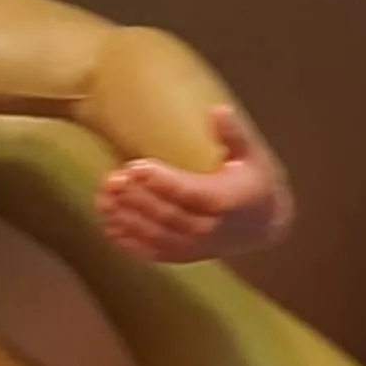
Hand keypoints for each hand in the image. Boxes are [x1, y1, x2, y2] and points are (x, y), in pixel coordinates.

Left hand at [96, 107, 292, 264]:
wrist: (262, 224)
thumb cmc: (254, 181)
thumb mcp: (252, 155)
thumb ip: (233, 134)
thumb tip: (218, 110)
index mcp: (227, 201)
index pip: (191, 192)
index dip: (163, 181)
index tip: (135, 165)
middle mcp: (211, 229)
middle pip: (168, 215)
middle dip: (137, 198)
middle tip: (111, 179)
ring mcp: (197, 246)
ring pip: (157, 235)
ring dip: (128, 219)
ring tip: (103, 199)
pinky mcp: (185, 256)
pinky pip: (155, 253)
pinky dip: (131, 243)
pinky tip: (110, 226)